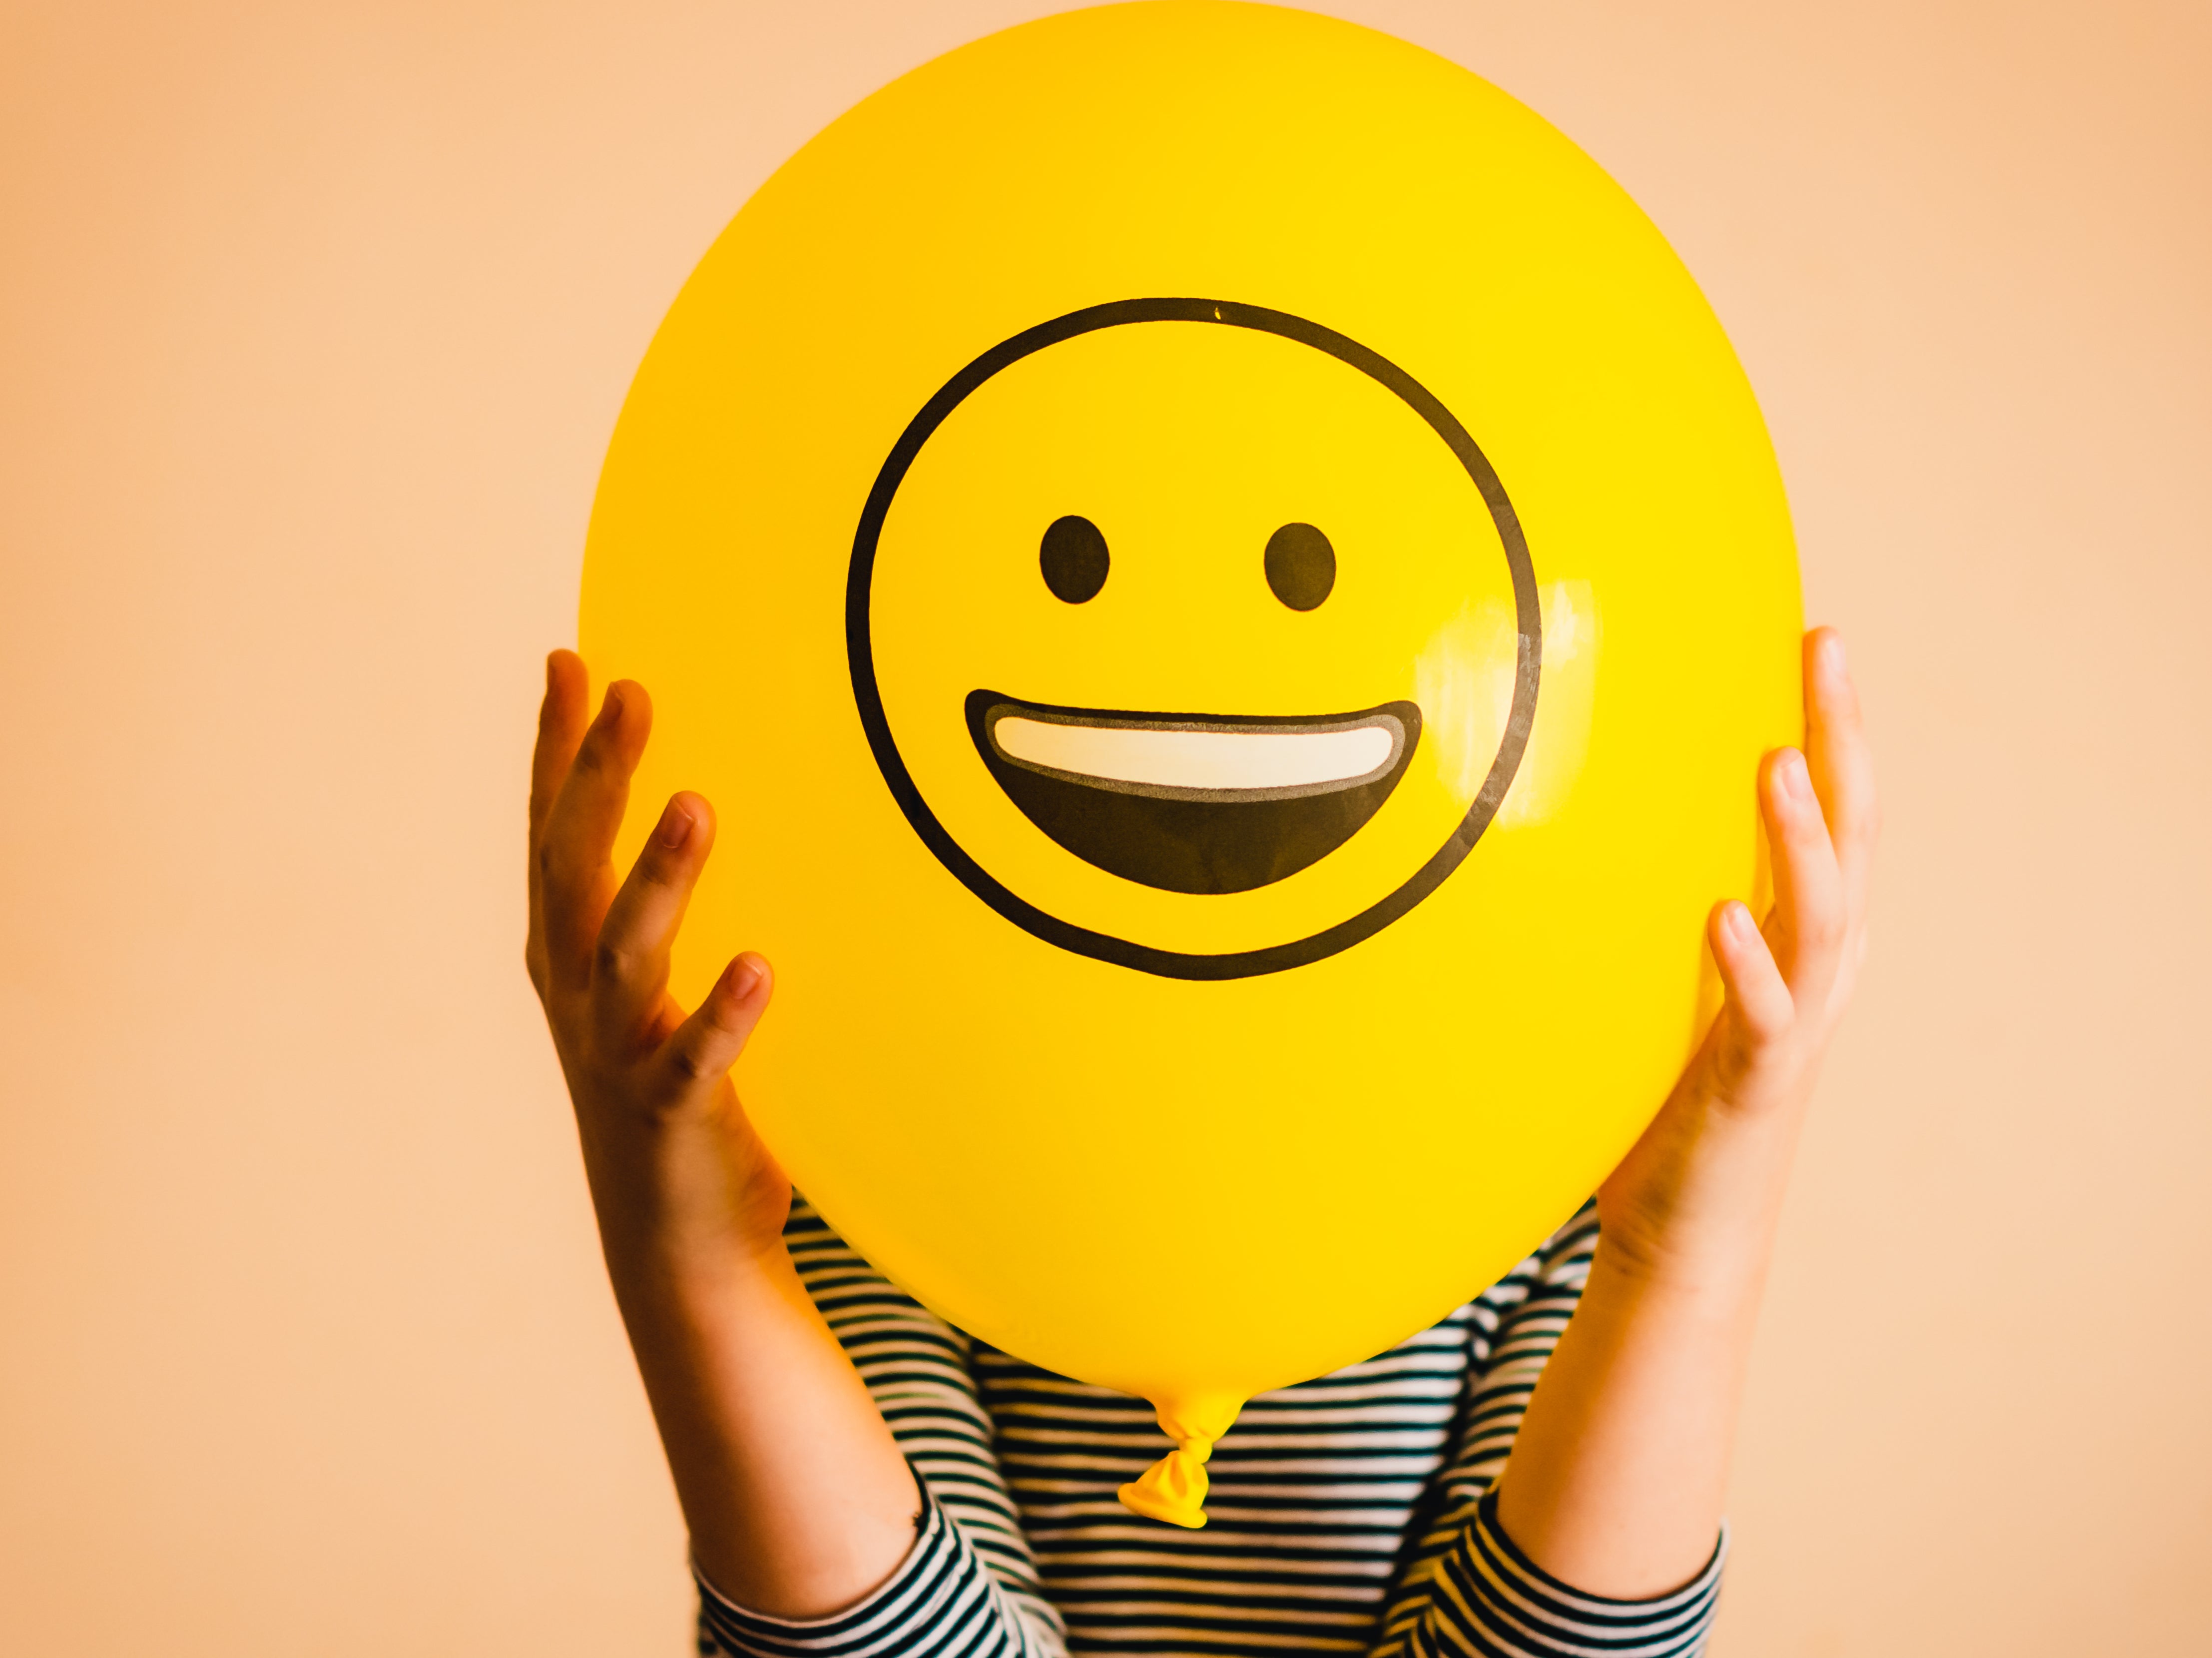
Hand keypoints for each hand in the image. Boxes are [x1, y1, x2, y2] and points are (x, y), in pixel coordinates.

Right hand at [525, 650, 919, 1612]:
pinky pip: (695, 1060)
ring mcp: (618, 1060)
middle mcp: (580, 1000)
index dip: (556, 750)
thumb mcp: (657, 995)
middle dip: (594, 778)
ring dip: (658, 880)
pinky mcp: (671, 1120)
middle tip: (627, 690)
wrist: (679, 1254)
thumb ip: (665, 912)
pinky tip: (761, 967)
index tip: (568, 658)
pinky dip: (724, 1015)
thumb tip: (715, 808)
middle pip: (572, 869)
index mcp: (572, 961)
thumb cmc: (680, 1099)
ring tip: (697, 804)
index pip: (555, 835)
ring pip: (627, 955)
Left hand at [1597, 625, 1879, 1290]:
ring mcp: (1794, 1026)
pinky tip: (1719, 913)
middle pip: (1850, 833)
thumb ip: (1649, 903)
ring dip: (1800, 838)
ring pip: (1822, 915)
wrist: (1682, 1233)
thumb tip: (1568, 811)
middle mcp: (1816, 969)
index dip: (1833, 723)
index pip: (1831, 808)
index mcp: (1801, 935)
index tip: (1812, 632)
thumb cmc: (1662, 1096)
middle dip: (1842, 738)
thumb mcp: (1664, 977)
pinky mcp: (1753, 1086)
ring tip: (1776, 762)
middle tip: (1826, 645)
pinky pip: (1763, 1017)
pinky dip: (1747, 965)